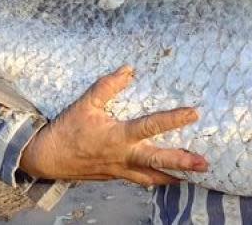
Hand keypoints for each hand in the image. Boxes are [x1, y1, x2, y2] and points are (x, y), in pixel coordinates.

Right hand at [19, 65, 207, 184]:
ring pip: (152, 177)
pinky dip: (156, 180)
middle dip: (182, 162)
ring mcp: (120, 170)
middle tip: (204, 164)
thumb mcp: (85, 104)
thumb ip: (107, 86)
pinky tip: (169, 179)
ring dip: (174, 176)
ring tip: (195, 177)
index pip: (151, 126)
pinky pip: (141, 181)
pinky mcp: (116, 176)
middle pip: (157, 161)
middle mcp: (123, 156)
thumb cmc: (66, 130)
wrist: (47, 158)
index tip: (194, 113)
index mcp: (117, 136)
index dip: (173, 119)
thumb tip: (128, 70)